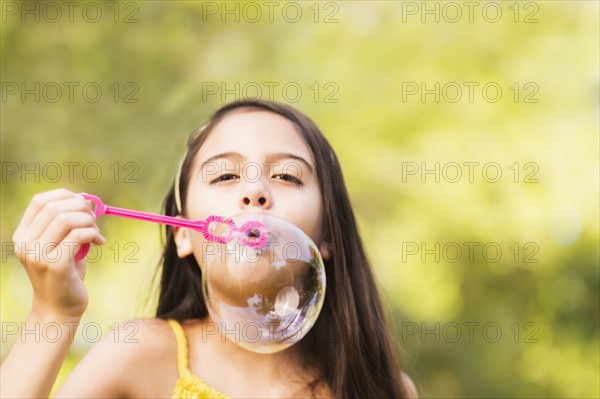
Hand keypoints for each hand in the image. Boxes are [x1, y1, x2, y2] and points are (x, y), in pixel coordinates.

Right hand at [12, 188, 105, 320]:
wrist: (59, 308)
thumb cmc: (64, 274)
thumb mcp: (61, 245)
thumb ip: (68, 223)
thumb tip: (86, 199)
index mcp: (23, 236)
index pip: (40, 201)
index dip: (65, 195)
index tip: (83, 203)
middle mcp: (26, 244)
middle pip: (55, 207)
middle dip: (82, 208)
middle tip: (94, 219)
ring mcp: (38, 255)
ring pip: (67, 219)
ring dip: (89, 221)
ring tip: (96, 233)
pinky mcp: (55, 265)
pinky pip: (79, 235)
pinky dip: (93, 234)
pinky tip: (99, 242)